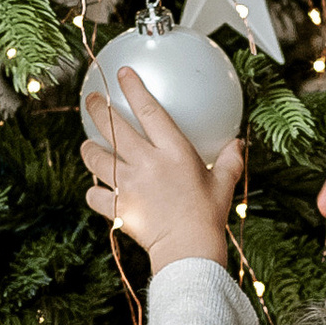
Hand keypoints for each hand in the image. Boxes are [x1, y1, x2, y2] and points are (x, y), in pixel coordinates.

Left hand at [83, 70, 241, 268]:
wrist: (189, 251)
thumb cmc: (209, 217)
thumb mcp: (223, 185)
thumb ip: (229, 161)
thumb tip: (237, 144)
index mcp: (173, 152)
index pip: (149, 110)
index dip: (133, 88)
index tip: (122, 73)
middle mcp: (147, 163)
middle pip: (113, 127)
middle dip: (97, 109)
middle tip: (91, 101)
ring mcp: (129, 185)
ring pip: (95, 158)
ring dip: (89, 150)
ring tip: (88, 147)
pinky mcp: (118, 208)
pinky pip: (95, 195)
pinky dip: (94, 193)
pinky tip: (97, 191)